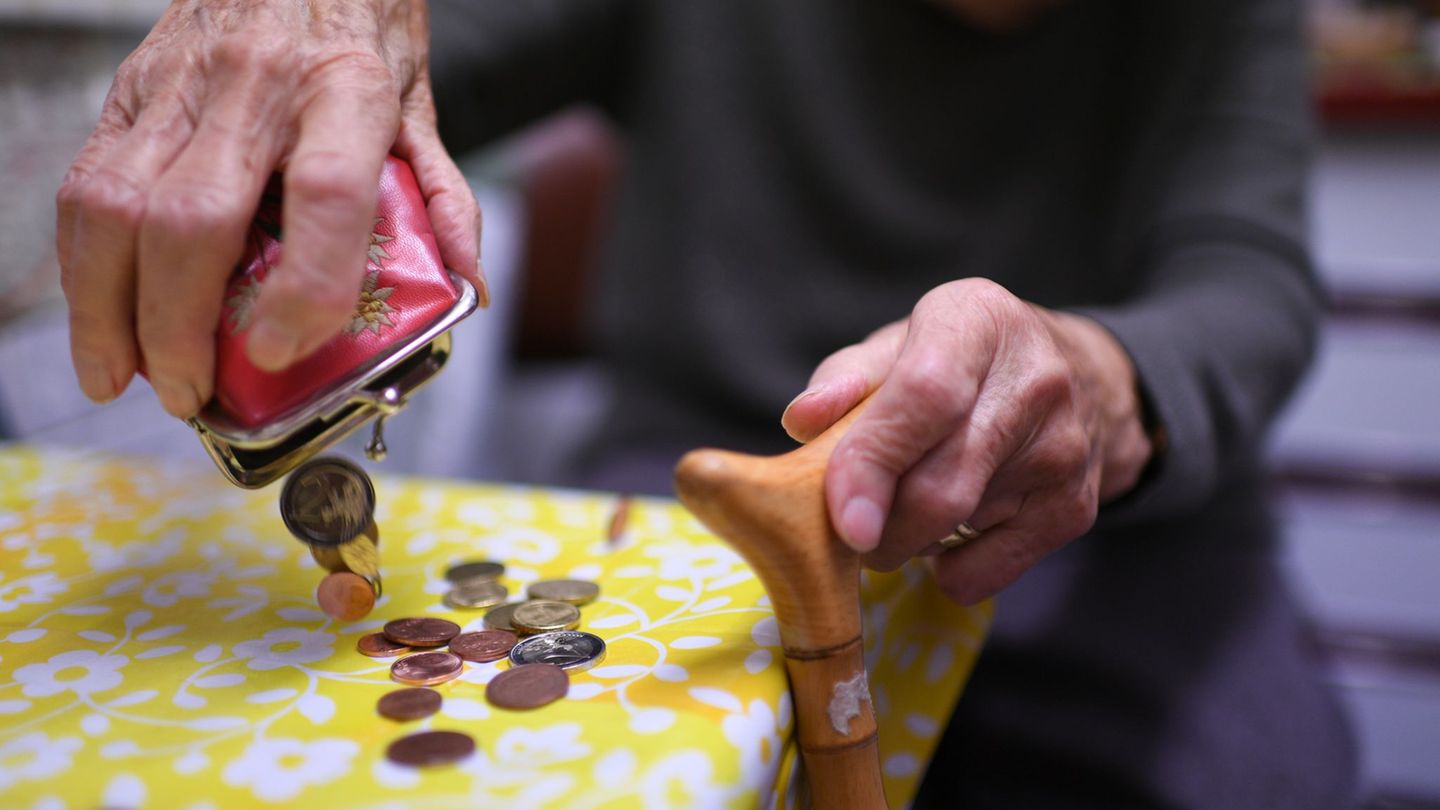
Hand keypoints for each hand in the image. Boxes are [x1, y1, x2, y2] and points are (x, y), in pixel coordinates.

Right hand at [57, 0, 485, 417]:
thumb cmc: (357, 21)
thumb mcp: (417, 102)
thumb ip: (441, 196)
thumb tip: (468, 287)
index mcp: (346, 91)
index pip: (328, 196)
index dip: (306, 287)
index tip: (283, 348)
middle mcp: (256, 86)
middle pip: (196, 221)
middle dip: (179, 328)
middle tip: (193, 391)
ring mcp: (181, 86)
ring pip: (117, 207)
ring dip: (110, 309)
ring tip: (124, 375)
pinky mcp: (131, 88)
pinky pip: (88, 183)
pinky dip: (83, 262)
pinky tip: (98, 311)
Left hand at [781, 279, 1153, 603]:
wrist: (1084, 380)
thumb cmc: (961, 361)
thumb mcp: (902, 344)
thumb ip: (846, 378)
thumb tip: (802, 420)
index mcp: (979, 323)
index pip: (925, 397)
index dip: (875, 462)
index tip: (842, 519)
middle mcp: (1035, 382)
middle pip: (939, 488)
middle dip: (876, 529)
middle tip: (848, 526)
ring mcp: (1061, 452)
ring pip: (953, 533)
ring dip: (906, 539)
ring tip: (908, 501)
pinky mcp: (1074, 510)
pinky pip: (983, 574)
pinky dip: (946, 569)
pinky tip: (951, 527)